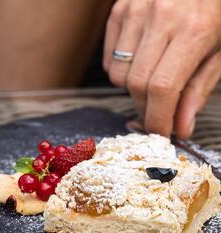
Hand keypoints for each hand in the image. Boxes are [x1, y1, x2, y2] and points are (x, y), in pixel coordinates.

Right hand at [103, 0, 220, 138]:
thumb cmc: (214, 12)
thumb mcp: (219, 52)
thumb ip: (198, 90)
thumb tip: (181, 128)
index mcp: (194, 29)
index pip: (162, 89)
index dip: (158, 119)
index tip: (161, 133)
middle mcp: (162, 16)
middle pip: (137, 84)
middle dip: (146, 108)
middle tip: (158, 110)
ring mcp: (137, 10)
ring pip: (118, 75)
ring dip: (132, 88)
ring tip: (151, 76)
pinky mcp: (120, 8)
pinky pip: (109, 59)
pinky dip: (121, 70)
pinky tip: (140, 60)